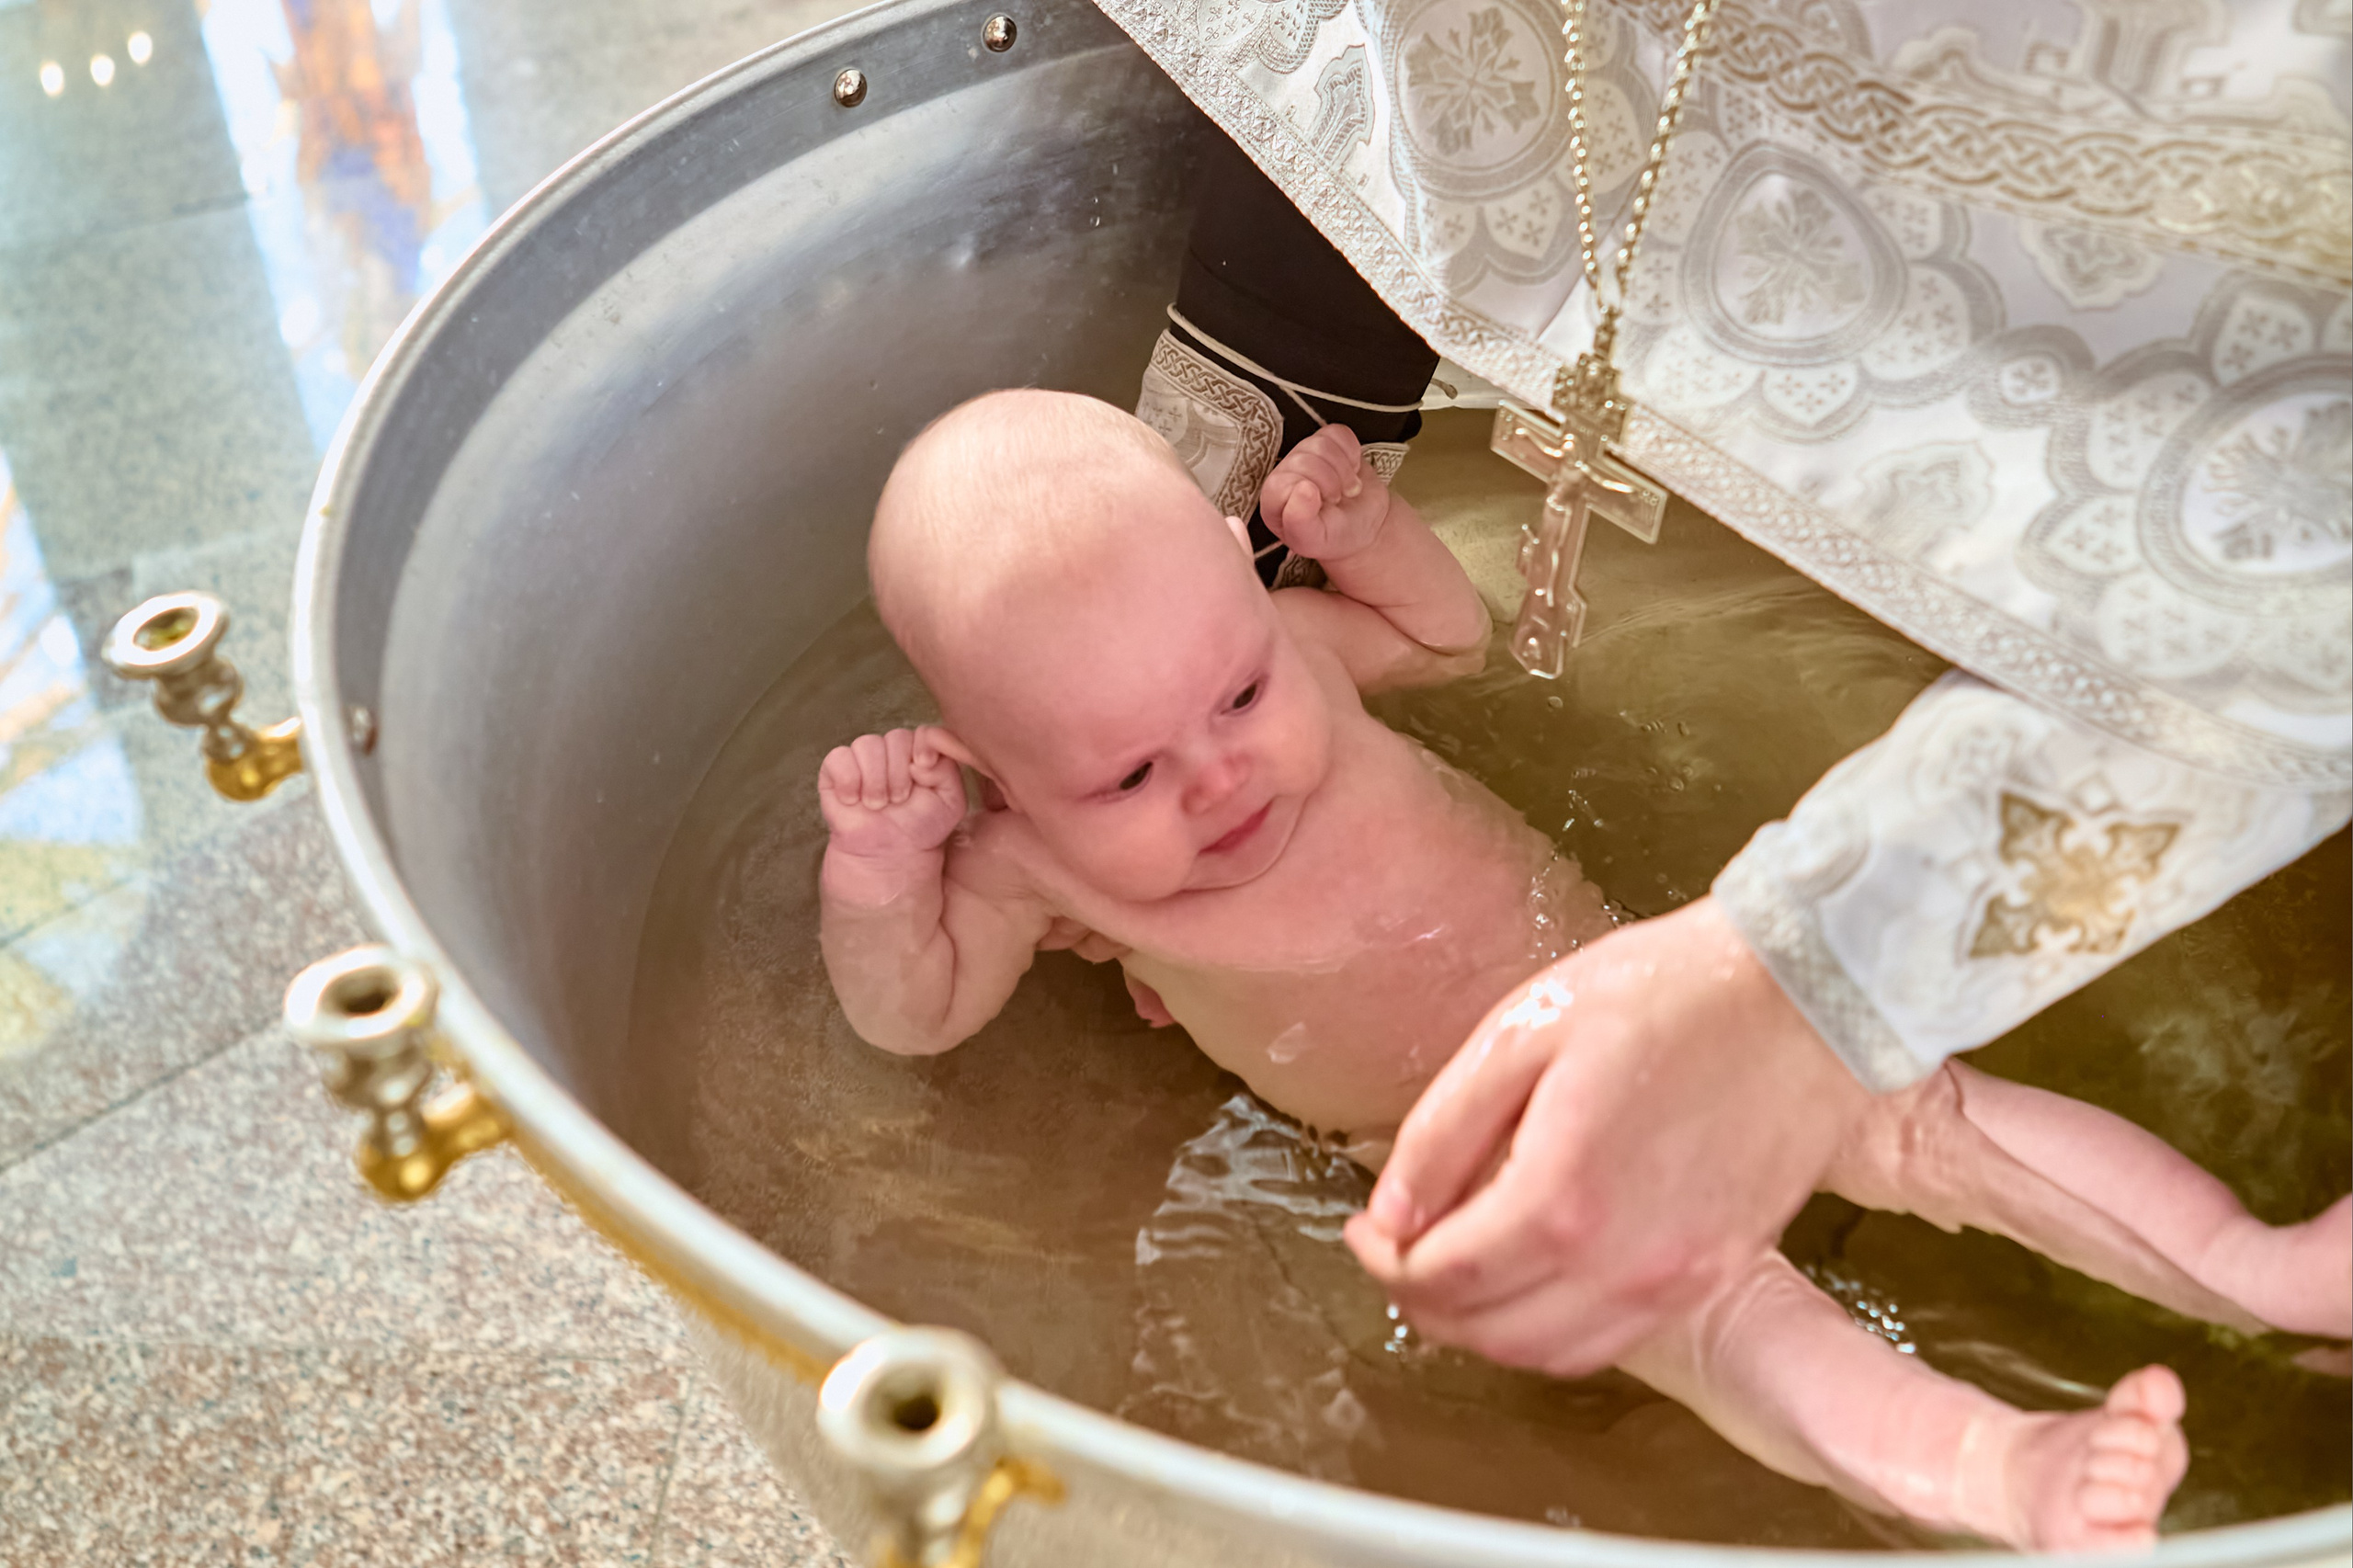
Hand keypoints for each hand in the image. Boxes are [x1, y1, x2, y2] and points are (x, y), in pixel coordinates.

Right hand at [817, 726, 966, 860]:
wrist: (890, 854)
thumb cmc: (922, 827)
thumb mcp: (951, 802)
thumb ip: (948, 772)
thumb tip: (920, 758)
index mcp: (918, 752)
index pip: (921, 732)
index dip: (922, 747)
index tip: (922, 770)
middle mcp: (891, 750)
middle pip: (895, 737)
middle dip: (899, 773)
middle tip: (898, 801)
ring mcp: (862, 758)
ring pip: (867, 744)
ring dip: (875, 779)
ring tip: (877, 805)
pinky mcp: (835, 770)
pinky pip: (839, 758)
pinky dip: (848, 780)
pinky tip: (854, 800)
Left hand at [1260, 425, 1389, 562]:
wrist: (1363, 526)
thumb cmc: (1334, 536)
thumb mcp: (1313, 540)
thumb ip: (1299, 521)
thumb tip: (1303, 488)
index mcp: (1274, 499)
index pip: (1280, 482)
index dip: (1307, 491)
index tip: (1322, 506)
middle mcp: (1285, 473)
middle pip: (1304, 460)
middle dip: (1330, 482)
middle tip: (1337, 500)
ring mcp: (1306, 454)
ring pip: (1321, 443)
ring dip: (1344, 469)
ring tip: (1346, 489)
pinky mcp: (1328, 442)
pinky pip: (1339, 432)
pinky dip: (1352, 452)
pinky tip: (1351, 470)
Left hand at [1344, 897, 1870, 1375]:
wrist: (1807, 994)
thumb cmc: (1668, 992)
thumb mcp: (1523, 1032)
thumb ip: (1443, 1131)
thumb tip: (1389, 1212)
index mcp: (1561, 1195)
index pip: (1441, 1275)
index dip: (1382, 1263)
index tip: (1364, 1230)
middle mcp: (1621, 1261)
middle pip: (1487, 1331)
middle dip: (1421, 1301)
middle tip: (1396, 1253)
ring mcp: (1676, 1278)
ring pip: (1548, 1354)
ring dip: (1484, 1329)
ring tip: (1454, 1272)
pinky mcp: (1718, 1273)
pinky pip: (1614, 1341)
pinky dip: (1553, 1333)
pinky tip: (1534, 1282)